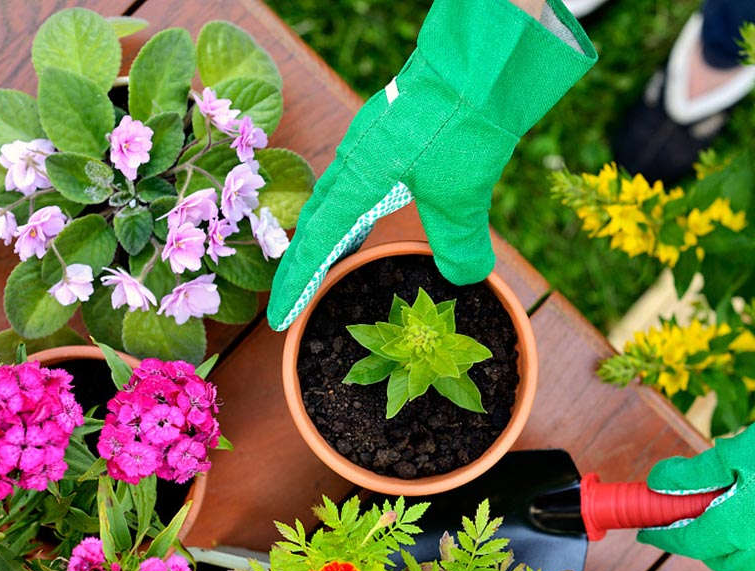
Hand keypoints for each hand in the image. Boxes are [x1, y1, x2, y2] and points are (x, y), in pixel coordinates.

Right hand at [266, 0, 595, 330]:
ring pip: (335, 197)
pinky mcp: (389, 131)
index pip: (316, 246)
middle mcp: (352, 162)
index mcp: (356, 183)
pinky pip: (356, 178)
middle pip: (315, 221)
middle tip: (291, 297)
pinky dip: (353, 205)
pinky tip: (370, 210)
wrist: (475, 67)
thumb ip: (460, 244)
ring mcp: (368, 143)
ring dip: (327, 233)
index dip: (297, 286)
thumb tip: (466, 279)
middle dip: (301, 263)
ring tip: (326, 264)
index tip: (278, 320)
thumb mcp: (462, 198)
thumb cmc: (460, 129)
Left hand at [637, 326, 754, 570]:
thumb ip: (695, 474)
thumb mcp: (736, 450)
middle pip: (720, 556)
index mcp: (743, 526)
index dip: (664, 535)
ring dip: (731, 539)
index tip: (648, 527)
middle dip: (697, 538)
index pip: (690, 542)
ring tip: (723, 505)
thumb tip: (659, 483)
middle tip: (684, 512)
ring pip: (752, 556)